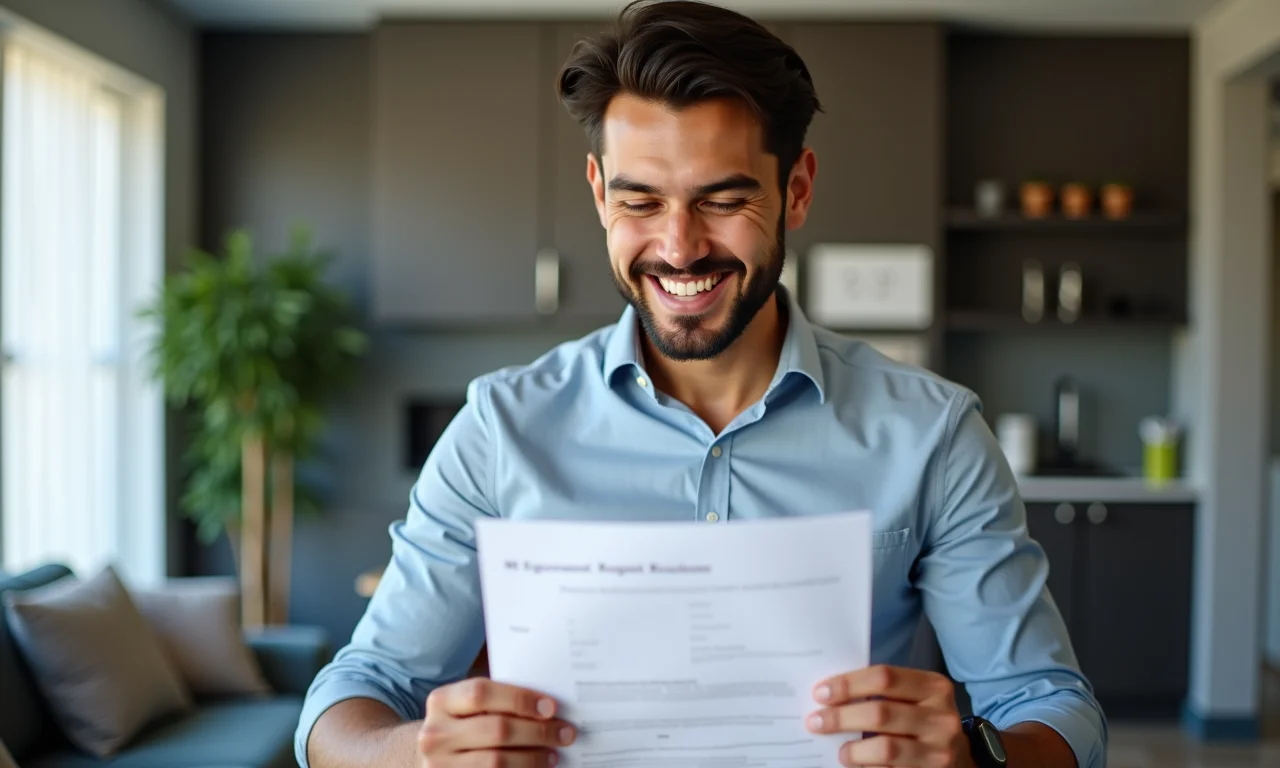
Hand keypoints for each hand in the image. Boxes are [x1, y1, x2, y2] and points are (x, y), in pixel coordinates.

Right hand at [417, 677, 575, 765]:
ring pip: (497, 761)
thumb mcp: (467, 707)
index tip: (550, 707)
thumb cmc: (462, 724)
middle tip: (565, 733)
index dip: (519, 699)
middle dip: (538, 731)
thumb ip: (497, 701)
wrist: (434, 755)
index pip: (481, 693)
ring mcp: (440, 765)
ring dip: (533, 758)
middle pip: (496, 729)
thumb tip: (547, 706)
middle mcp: (435, 734)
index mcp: (441, 701)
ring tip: (554, 755)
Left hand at [805, 665, 969, 767]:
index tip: (820, 692)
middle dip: (840, 717)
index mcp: (934, 688)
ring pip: (885, 748)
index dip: (848, 684)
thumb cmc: (923, 720)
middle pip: (879, 713)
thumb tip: (830, 692)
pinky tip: (857, 765)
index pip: (884, 677)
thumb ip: (883, 691)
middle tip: (815, 722)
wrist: (960, 758)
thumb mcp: (914, 698)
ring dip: (853, 750)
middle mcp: (941, 718)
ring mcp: (938, 751)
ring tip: (840, 751)